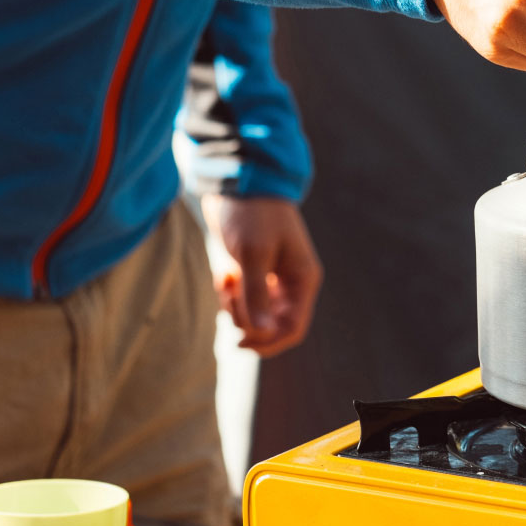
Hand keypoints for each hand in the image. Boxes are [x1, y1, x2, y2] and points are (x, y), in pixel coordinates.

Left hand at [201, 195, 322, 357]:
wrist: (238, 181)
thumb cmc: (252, 215)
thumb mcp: (253, 255)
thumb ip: (256, 295)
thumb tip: (263, 333)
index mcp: (302, 280)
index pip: (293, 328)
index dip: (269, 343)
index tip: (241, 344)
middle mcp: (289, 285)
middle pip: (270, 326)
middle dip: (246, 320)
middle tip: (229, 298)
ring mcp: (269, 280)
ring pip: (252, 316)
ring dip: (233, 307)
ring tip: (225, 281)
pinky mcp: (250, 274)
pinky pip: (239, 300)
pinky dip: (228, 294)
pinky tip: (223, 273)